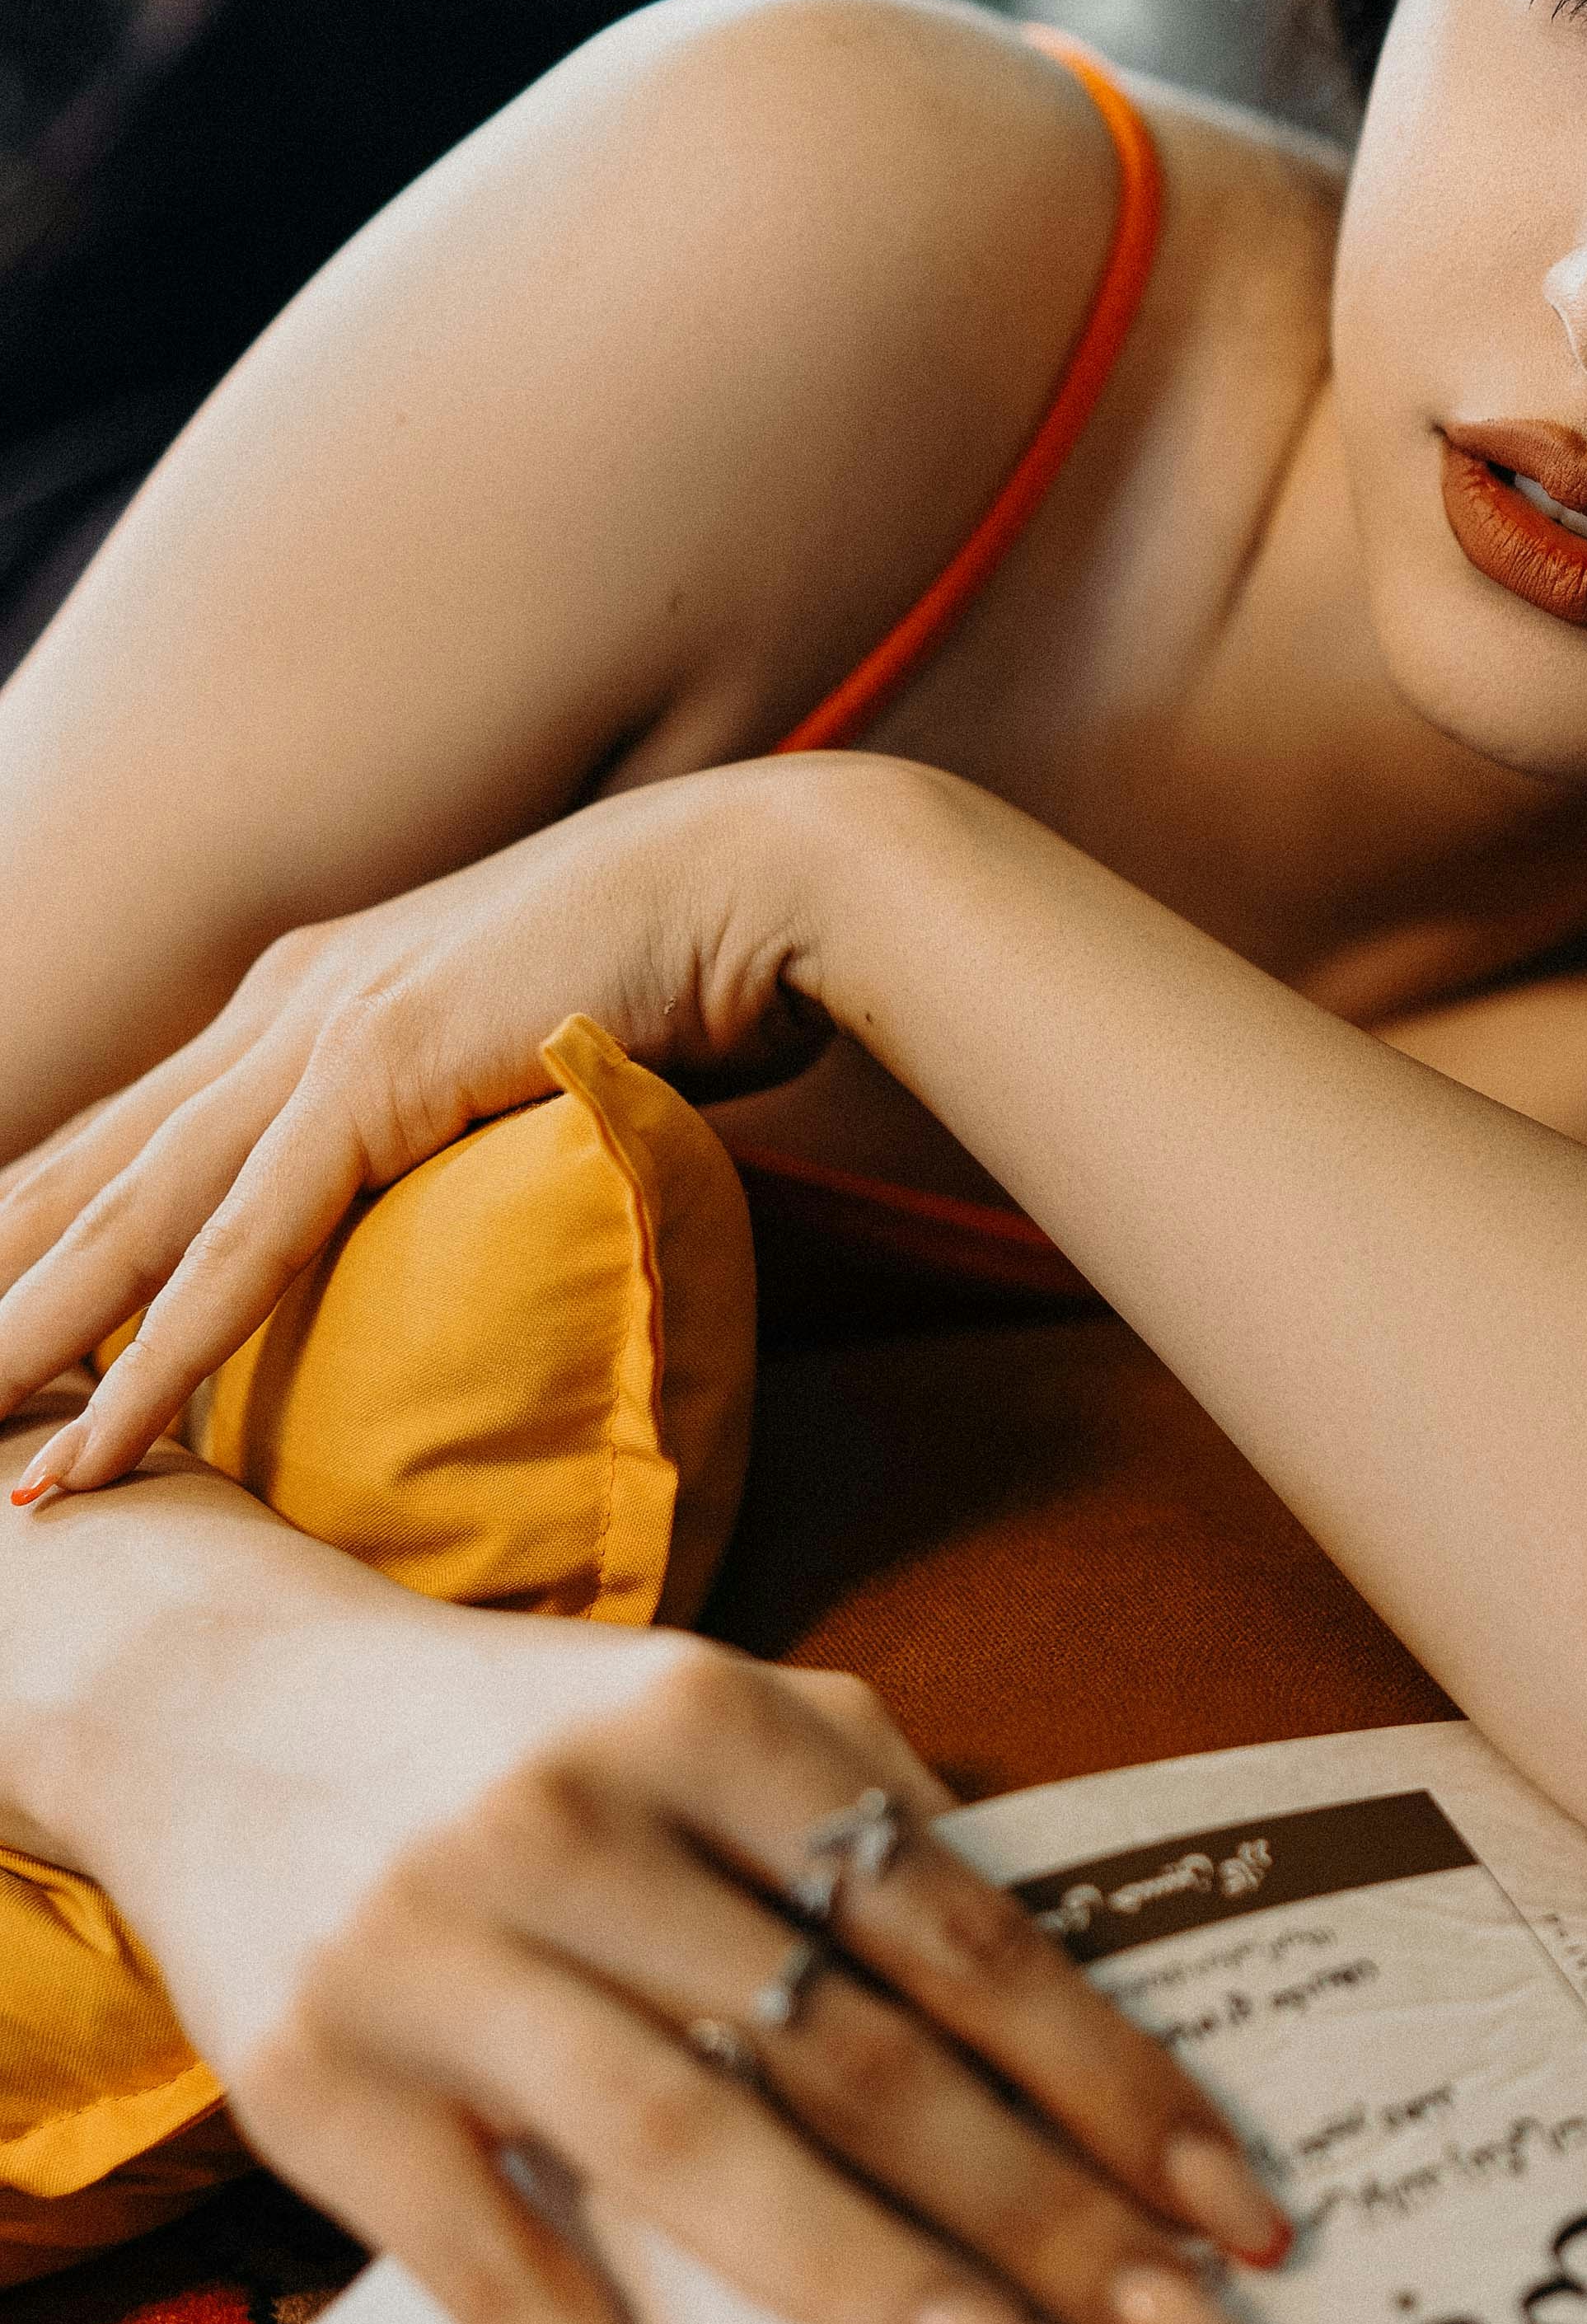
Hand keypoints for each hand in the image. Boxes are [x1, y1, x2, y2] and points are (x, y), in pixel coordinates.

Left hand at [0, 760, 844, 1495]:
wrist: (774, 876)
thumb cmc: (694, 964)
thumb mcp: (538, 1039)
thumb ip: (470, 1098)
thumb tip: (479, 1166)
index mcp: (316, 992)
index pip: (128, 1138)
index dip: (31, 1235)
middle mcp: (286, 1003)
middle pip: (82, 1174)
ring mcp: (324, 1031)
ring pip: (123, 1218)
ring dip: (16, 1344)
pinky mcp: (382, 1073)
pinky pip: (241, 1244)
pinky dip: (154, 1357)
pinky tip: (88, 1447)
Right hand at [81, 1538, 1291, 2323]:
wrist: (222, 1705)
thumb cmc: (523, 1731)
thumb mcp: (706, 1706)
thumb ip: (870, 1809)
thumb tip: (1058, 1975)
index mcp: (709, 1717)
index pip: (952, 1924)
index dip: (1103, 2068)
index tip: (1226, 2196)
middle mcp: (582, 1826)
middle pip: (854, 2051)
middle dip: (1044, 2210)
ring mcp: (448, 1959)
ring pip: (698, 2154)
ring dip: (879, 2294)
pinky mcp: (326, 2088)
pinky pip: (491, 2275)